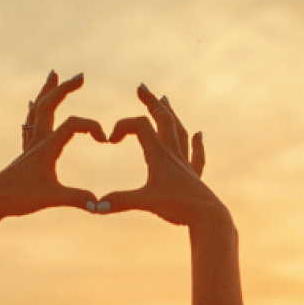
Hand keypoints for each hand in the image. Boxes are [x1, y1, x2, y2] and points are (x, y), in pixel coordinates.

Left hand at [0, 70, 100, 219]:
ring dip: (47, 91)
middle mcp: (37, 141)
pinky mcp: (25, 153)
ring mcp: (30, 146)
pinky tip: (32, 105)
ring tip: (53, 75)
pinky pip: (30, 123)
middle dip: (65, 89)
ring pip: (38, 110)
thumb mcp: (51, 198)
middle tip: (80, 76)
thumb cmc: (18, 198)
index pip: (71, 125)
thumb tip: (99, 206)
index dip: (91, 127)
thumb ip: (76, 199)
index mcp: (46, 148)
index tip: (104, 140)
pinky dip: (34, 109)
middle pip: (49, 105)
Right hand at [95, 84, 227, 227]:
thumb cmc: (178, 207)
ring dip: (171, 114)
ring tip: (166, 101)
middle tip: (141, 87)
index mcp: (159, 155)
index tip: (110, 140)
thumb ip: (119, 202)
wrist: (208, 217)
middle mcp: (173, 154)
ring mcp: (185, 164)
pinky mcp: (195, 177)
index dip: (122, 127)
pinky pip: (197, 155)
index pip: (140, 126)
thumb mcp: (145, 203)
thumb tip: (94, 207)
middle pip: (163, 119)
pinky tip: (199, 134)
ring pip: (179, 131)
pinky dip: (197, 143)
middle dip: (150, 102)